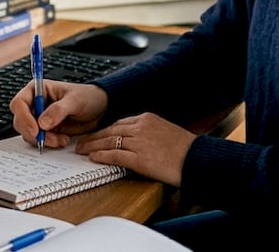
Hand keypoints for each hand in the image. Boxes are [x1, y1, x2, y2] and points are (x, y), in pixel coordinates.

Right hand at [9, 80, 107, 148]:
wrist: (100, 109)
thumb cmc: (87, 97)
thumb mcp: (75, 101)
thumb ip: (58, 110)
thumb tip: (42, 123)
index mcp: (38, 89)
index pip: (19, 103)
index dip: (23, 117)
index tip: (35, 130)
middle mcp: (35, 104)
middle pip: (20, 121)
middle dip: (33, 132)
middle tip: (48, 139)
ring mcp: (39, 118)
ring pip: (28, 133)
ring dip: (43, 139)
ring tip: (61, 139)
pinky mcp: (46, 130)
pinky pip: (39, 140)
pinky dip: (49, 143)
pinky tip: (63, 140)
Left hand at [75, 113, 195, 186]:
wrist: (196, 159)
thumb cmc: (185, 150)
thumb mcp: (166, 131)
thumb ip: (149, 132)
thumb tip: (136, 140)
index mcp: (148, 118)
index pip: (120, 123)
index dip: (105, 130)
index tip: (97, 135)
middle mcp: (141, 127)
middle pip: (110, 130)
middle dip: (94, 137)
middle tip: (82, 142)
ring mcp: (139, 142)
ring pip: (109, 141)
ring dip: (92, 146)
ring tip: (82, 150)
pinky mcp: (139, 158)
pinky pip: (114, 155)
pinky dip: (101, 156)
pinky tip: (93, 158)